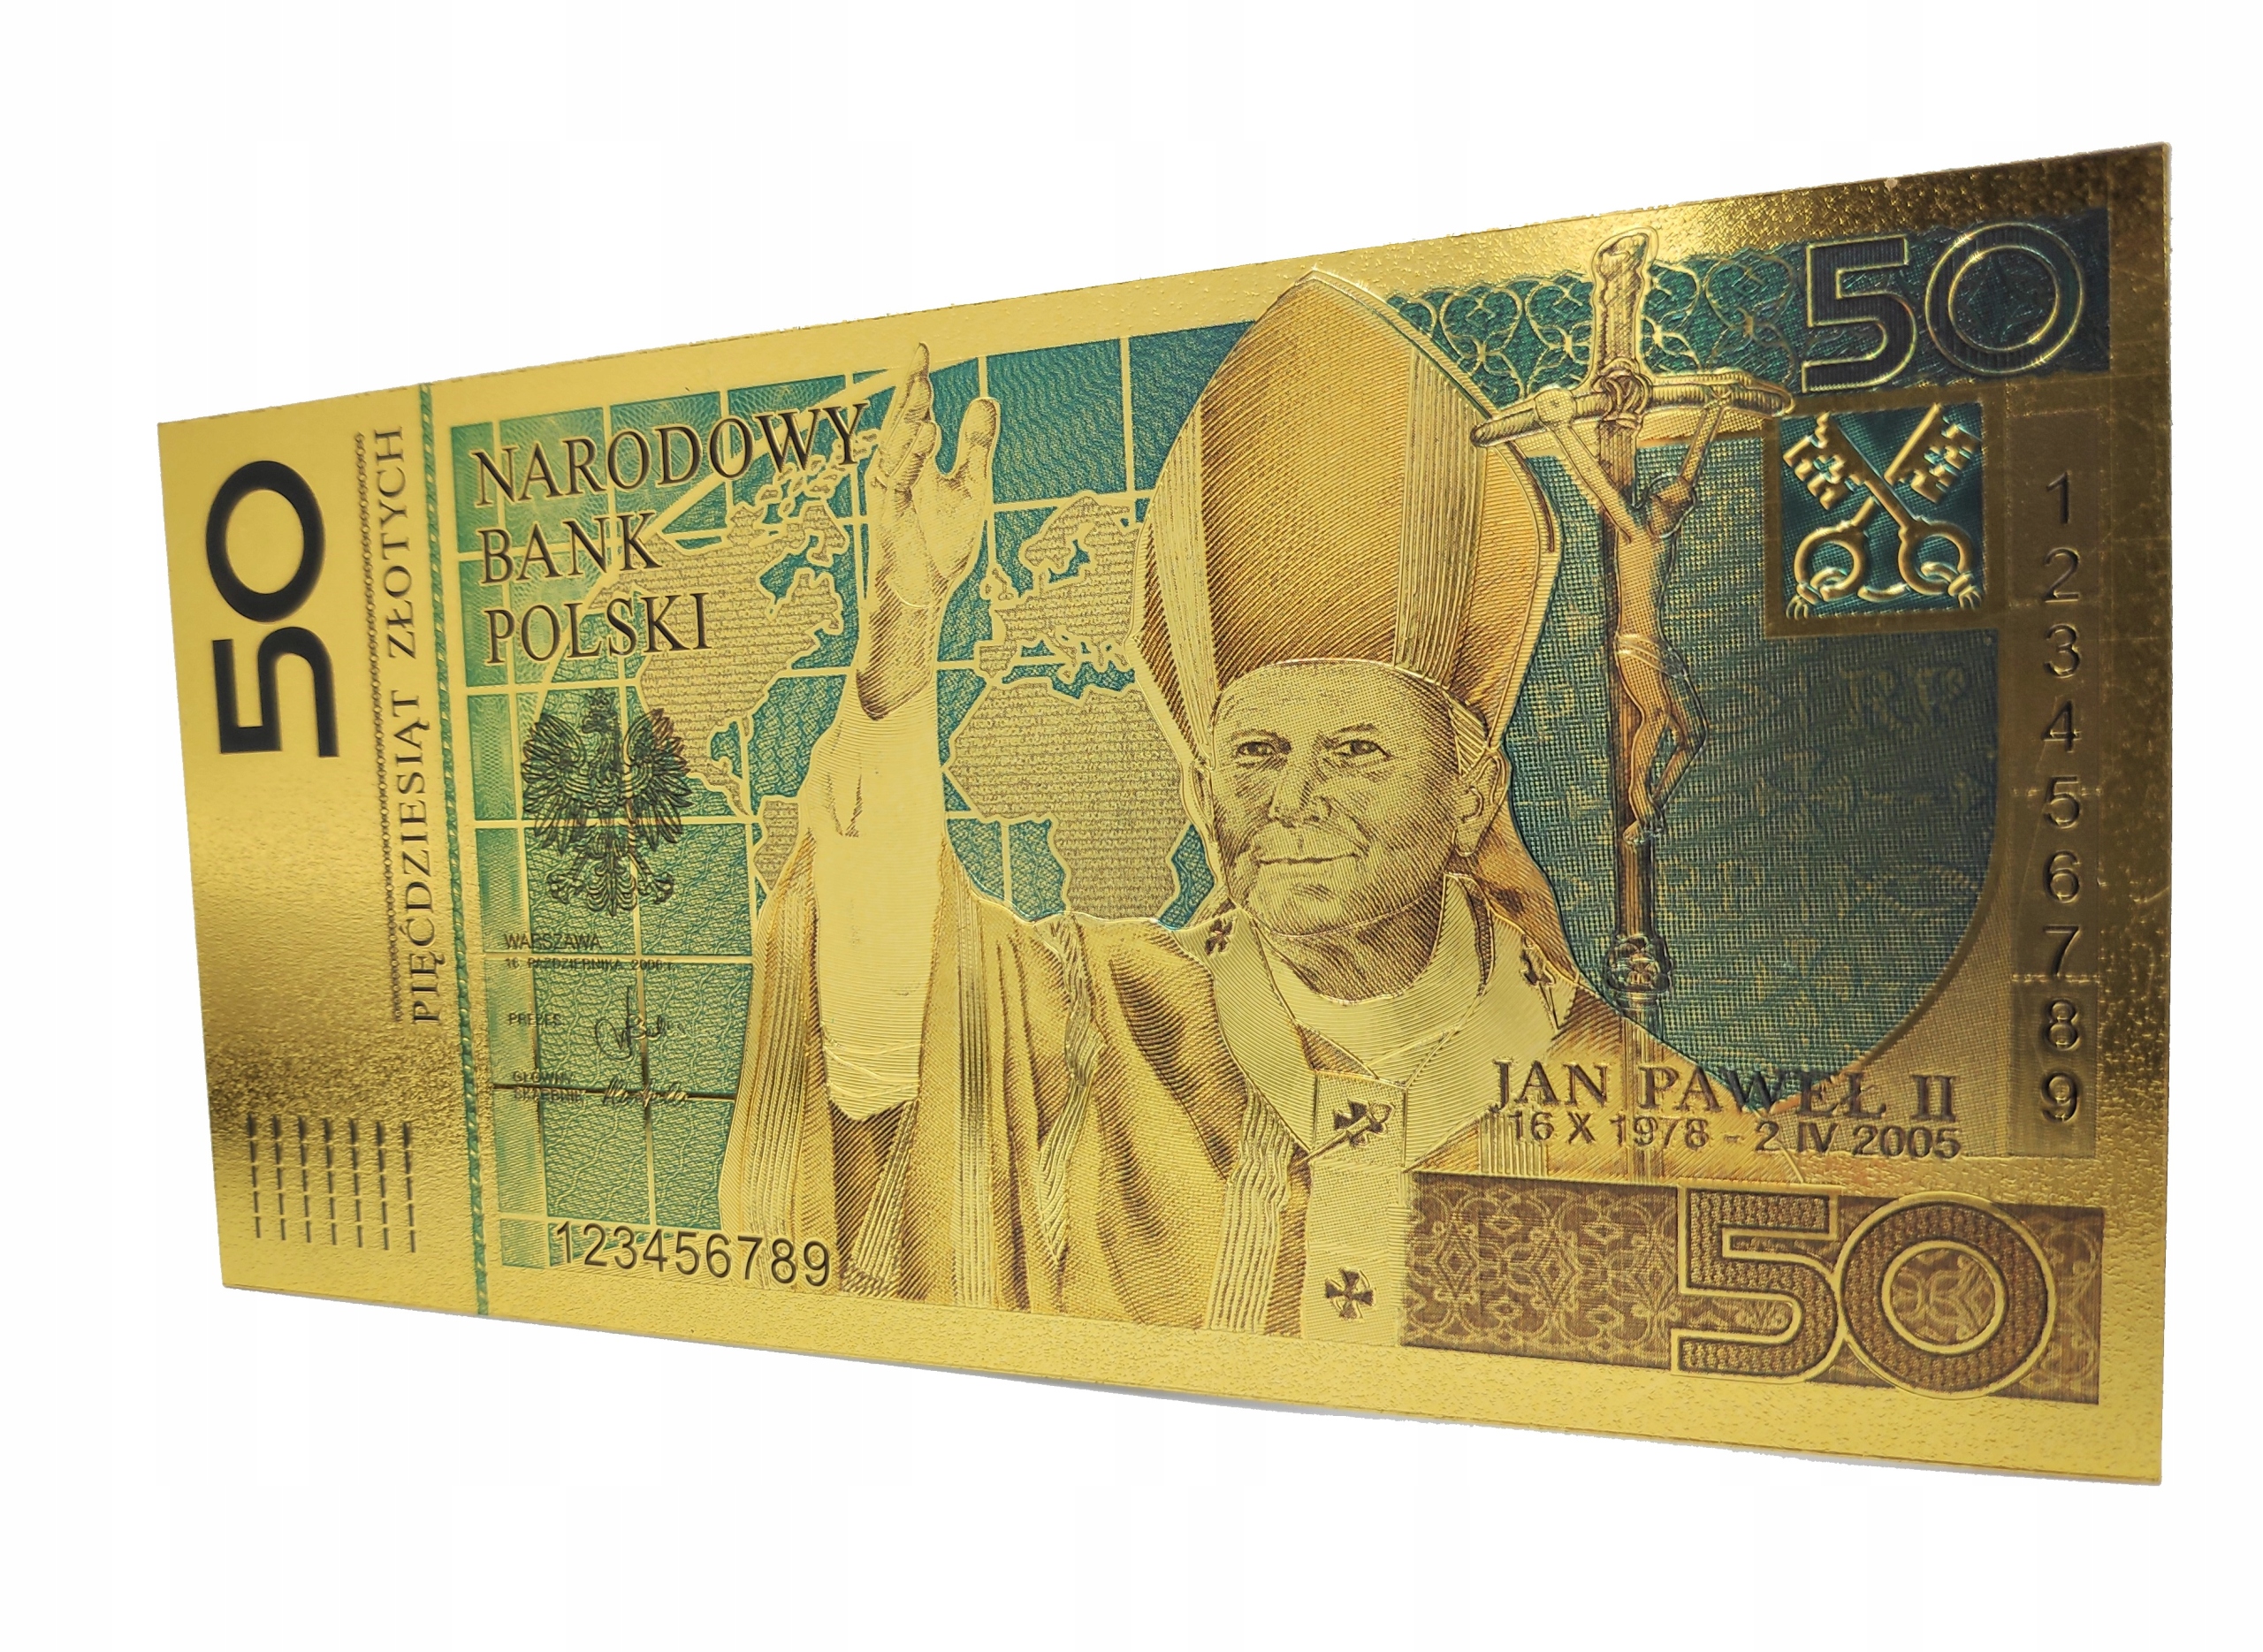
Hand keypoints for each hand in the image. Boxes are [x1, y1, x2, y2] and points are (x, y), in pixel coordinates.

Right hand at [867, 343, 997, 612]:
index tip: (920, 346)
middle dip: (908, 387)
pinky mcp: (889, 517)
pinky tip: (927, 432)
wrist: (924, 595)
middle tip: (919, 352)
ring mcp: (890, 493)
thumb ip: (977, 447)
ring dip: (908, 417)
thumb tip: (986, 398)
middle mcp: (897, 470)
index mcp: (915, 461)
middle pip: (901, 421)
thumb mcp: (972, 488)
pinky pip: (900, 481)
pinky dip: (912, 457)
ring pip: (896, 446)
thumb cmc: (942, 545)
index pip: (914, 412)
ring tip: (923, 385)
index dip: (916, 380)